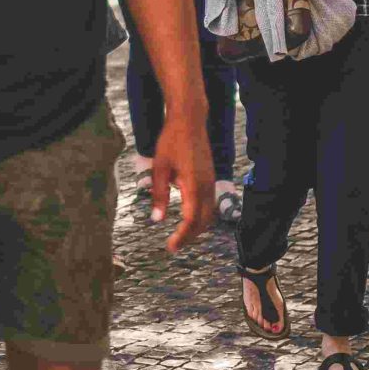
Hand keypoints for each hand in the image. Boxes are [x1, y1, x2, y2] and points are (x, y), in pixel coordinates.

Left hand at [150, 122, 216, 255]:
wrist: (190, 121)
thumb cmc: (172, 141)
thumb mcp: (159, 168)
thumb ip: (159, 194)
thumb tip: (156, 219)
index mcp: (194, 185)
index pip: (191, 220)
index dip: (182, 236)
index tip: (171, 247)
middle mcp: (207, 186)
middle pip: (203, 221)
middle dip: (190, 236)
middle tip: (174, 246)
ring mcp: (212, 182)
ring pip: (209, 214)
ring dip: (197, 228)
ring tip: (181, 236)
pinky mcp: (211, 178)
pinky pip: (210, 204)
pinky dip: (202, 216)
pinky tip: (190, 219)